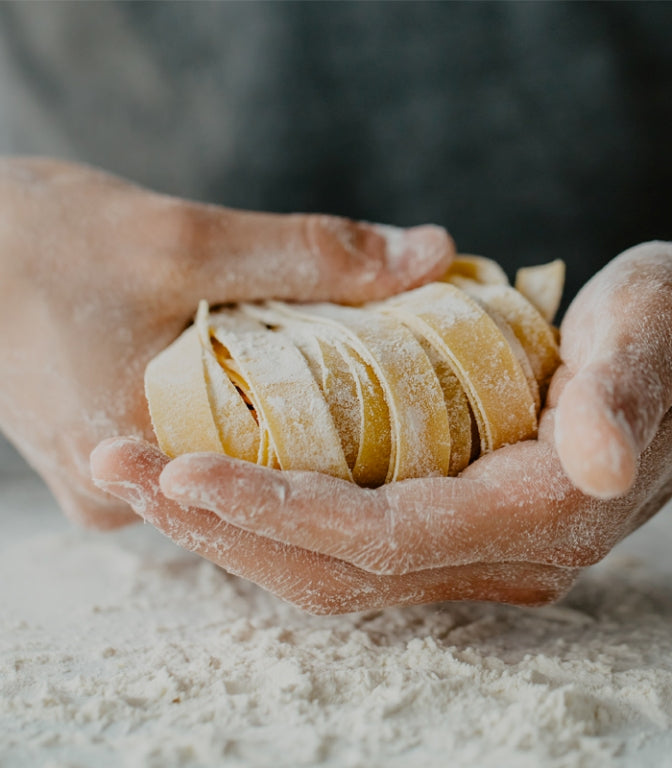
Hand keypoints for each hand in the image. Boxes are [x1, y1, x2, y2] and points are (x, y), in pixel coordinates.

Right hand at [0, 157, 453, 527]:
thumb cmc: (37, 242)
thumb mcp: (186, 237)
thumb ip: (314, 252)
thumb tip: (431, 252)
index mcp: (142, 460)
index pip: (292, 475)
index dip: (371, 433)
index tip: (431, 396)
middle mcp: (128, 494)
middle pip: (265, 470)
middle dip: (334, 422)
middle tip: (406, 373)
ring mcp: (117, 479)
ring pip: (232, 455)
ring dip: (287, 411)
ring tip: (355, 368)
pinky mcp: (112, 452)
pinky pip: (201, 440)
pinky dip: (243, 405)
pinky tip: (283, 371)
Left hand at [92, 241, 671, 612]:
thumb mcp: (659, 334)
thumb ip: (626, 394)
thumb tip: (595, 455)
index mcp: (539, 516)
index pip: (384, 537)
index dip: (280, 511)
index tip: (181, 471)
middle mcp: (501, 556)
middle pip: (337, 570)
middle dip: (225, 529)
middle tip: (124, 473)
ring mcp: (476, 549)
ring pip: (332, 568)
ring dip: (233, 529)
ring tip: (145, 481)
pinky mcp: (457, 523)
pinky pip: (348, 543)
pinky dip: (274, 518)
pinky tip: (220, 481)